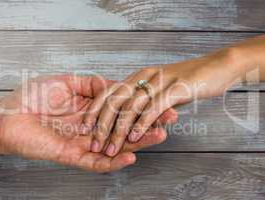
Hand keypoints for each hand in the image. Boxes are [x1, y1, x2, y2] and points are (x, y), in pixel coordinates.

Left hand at [0, 74, 174, 172]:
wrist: (7, 113)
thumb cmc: (33, 95)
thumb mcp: (68, 82)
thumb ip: (93, 85)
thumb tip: (116, 84)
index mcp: (91, 110)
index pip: (122, 110)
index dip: (141, 107)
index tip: (161, 101)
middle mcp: (92, 127)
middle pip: (124, 129)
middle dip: (148, 125)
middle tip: (170, 120)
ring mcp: (84, 143)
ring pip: (116, 146)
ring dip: (138, 143)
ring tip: (159, 136)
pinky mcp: (73, 156)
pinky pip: (97, 163)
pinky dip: (114, 162)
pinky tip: (131, 156)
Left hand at [84, 48, 245, 156]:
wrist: (218, 66)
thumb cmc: (188, 80)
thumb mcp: (161, 85)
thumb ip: (146, 97)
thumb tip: (131, 116)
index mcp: (139, 75)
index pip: (109, 91)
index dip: (95, 109)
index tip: (85, 127)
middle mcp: (145, 76)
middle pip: (115, 100)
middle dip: (102, 123)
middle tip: (95, 143)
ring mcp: (160, 81)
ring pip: (131, 107)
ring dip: (119, 130)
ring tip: (110, 147)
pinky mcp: (176, 88)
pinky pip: (153, 108)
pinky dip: (141, 123)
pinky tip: (133, 137)